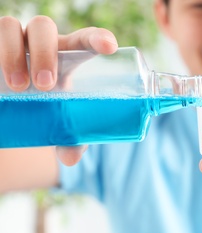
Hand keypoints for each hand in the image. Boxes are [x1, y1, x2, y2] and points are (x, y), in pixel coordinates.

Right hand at [0, 15, 118, 164]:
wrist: (16, 106)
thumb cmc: (46, 108)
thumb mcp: (59, 123)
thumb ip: (70, 139)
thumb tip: (71, 157)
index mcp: (68, 57)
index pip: (85, 38)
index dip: (98, 37)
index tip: (110, 48)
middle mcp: (42, 44)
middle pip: (44, 28)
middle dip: (45, 53)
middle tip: (44, 86)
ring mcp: (15, 42)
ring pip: (11, 26)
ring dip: (13, 53)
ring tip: (18, 86)